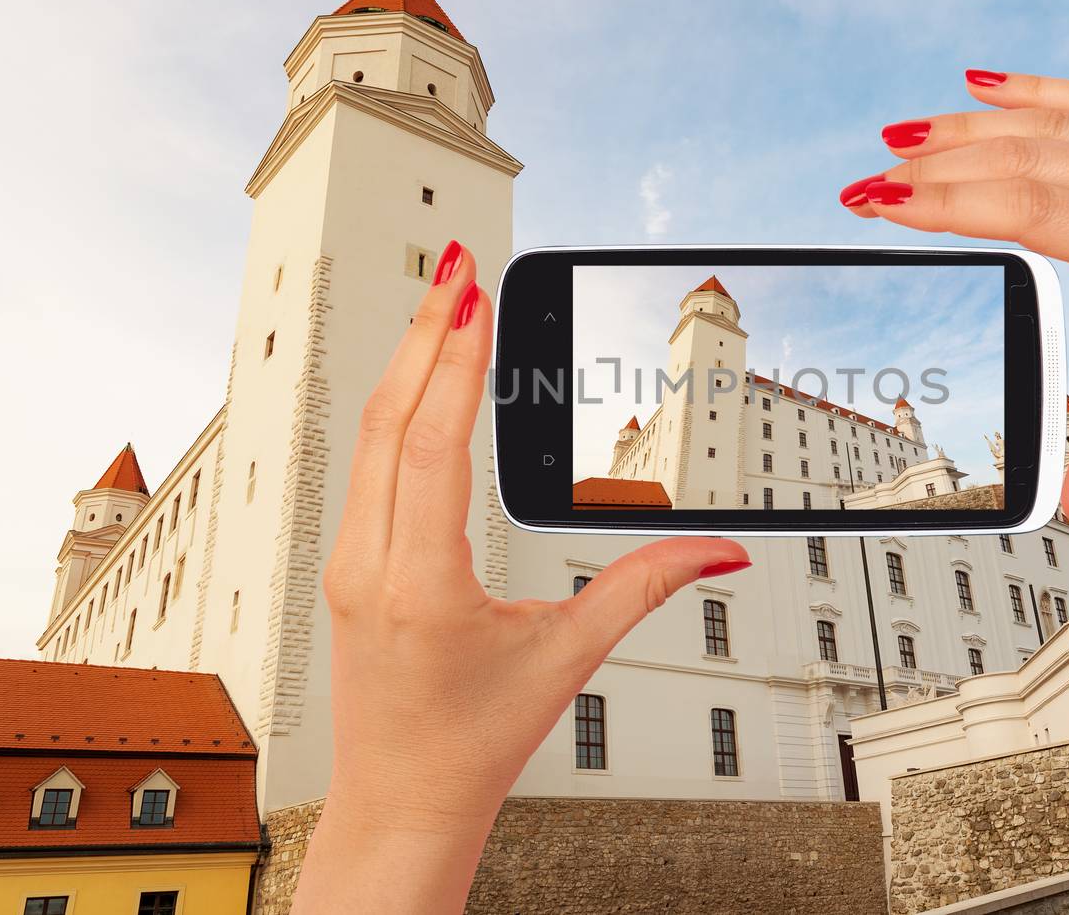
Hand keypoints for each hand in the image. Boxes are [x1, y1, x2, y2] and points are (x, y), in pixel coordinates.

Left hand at [291, 241, 748, 914]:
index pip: (429, 443)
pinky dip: (394, 407)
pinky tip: (420, 379)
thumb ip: (647, 587)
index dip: (452, 360)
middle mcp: (367, 563)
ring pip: (366, 437)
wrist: (404, 801)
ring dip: (405, 364)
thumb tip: (721, 548)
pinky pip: (364, 465)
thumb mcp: (569, 658)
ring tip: (442, 303)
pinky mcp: (349, 563)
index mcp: (418, 583)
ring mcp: (347, 562)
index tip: (471, 295)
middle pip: (387, 418)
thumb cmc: (473, 742)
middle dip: (425, 333)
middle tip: (459, 266)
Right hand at [844, 70, 1068, 519]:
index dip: (942, 204)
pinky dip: (1032, 88)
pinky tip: (982, 82)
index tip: (879, 202)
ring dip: (964, 126)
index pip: (1023, 210)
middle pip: (1017, 160)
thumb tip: (1067, 504)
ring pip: (1044, 122)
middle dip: (930, 169)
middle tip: (862, 180)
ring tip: (898, 134)